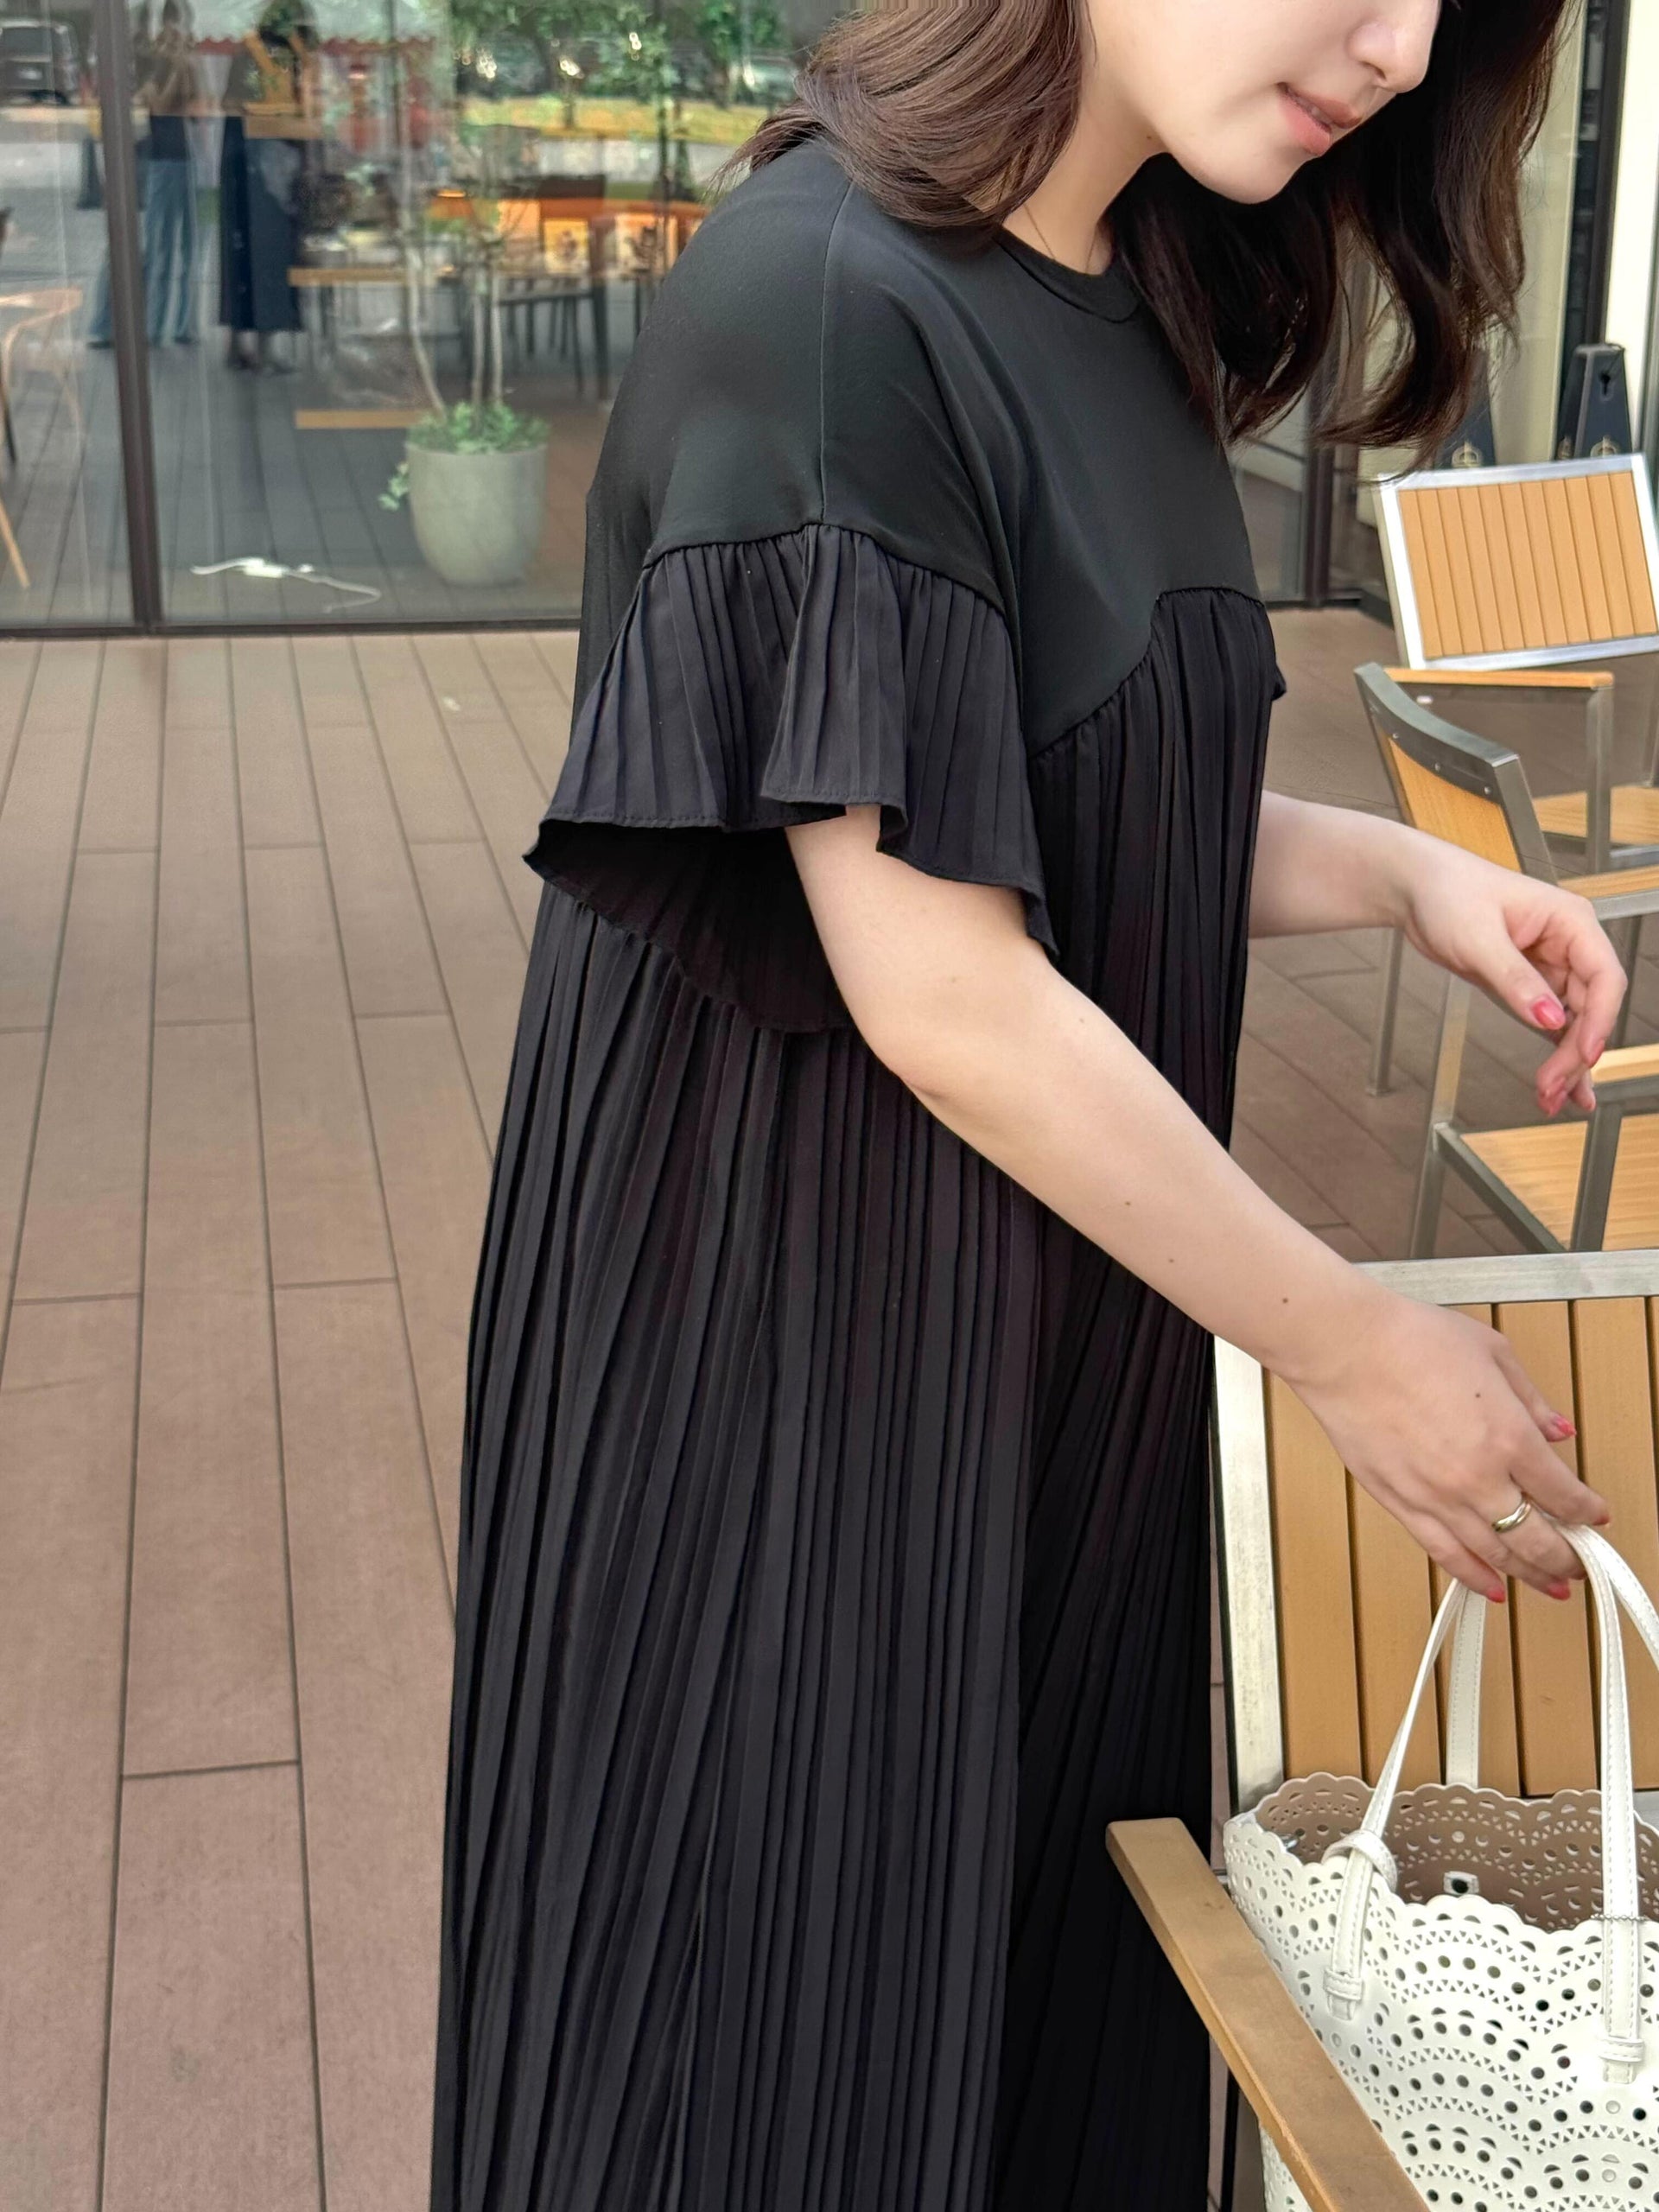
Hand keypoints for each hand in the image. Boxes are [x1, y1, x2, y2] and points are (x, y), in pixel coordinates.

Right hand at [1286, 1288, 1610, 1601]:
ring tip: (1549, 1585)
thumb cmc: (1410, 1339)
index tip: (1594, 1515)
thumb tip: (1557, 1430)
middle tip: (1579, 1565)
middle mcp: (1478, 1478)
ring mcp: (1438, 1498)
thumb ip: (1532, 1400)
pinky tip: (1492, 1587)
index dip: (1587, 1511)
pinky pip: (1445, 1554)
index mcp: (1510, 1437)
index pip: (1565, 1494)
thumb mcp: (1493, 1353)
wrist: (1344, 1347)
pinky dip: (1474, 1577)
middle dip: (1567, 1558)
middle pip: (1538, 1539)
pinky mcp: (1401, 1505)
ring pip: (1496, 1556)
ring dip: (1530, 1575)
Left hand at [1394, 839, 1625, 1114]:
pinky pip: (1552, 1024)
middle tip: (1551, 1088)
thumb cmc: (1447, 892)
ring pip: (1574, 1022)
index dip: (1599, 1020)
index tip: (1583, 1054)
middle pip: (1592, 1008)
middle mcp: (1569, 944)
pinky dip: (1554, 1053)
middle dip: (1575, 1051)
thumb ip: (1515, 981)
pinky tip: (1559, 1086)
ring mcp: (1551, 966)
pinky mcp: (1529, 984)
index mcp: (1571, 922)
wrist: (1415, 887)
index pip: (1604, 978)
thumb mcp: (1478, 939)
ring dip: (1566, 1061)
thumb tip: (1550, 1019)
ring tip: (1550, 1098)